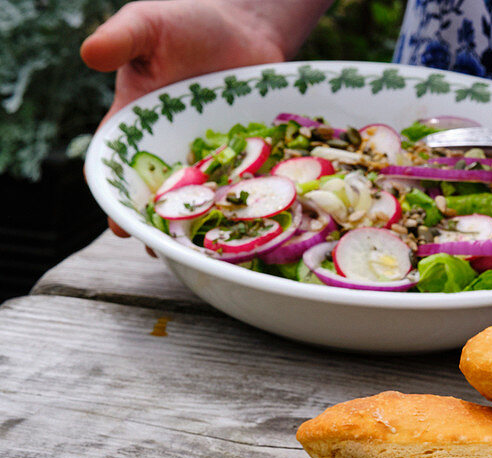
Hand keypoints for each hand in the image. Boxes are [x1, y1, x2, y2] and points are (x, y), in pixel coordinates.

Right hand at [81, 0, 287, 237]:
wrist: (244, 24)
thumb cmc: (186, 21)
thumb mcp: (148, 23)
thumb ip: (122, 38)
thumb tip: (89, 53)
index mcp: (135, 126)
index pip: (117, 169)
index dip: (116, 198)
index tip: (120, 224)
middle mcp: (171, 151)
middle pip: (161, 198)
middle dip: (160, 227)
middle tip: (164, 252)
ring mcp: (212, 158)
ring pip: (205, 201)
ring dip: (206, 227)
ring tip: (208, 255)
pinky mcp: (249, 159)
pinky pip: (249, 188)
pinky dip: (251, 208)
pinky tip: (258, 230)